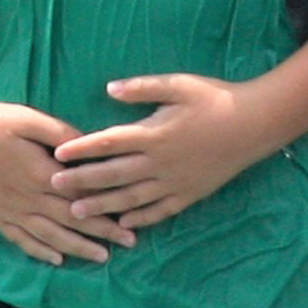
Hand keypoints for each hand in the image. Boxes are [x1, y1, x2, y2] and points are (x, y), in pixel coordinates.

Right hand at [0, 99, 138, 266]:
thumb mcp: (28, 119)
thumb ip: (60, 133)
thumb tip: (87, 146)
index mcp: (40, 174)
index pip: (81, 198)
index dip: (106, 210)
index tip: (130, 219)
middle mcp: (28, 198)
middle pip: (71, 221)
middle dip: (102, 234)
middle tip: (129, 243)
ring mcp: (11, 210)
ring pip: (49, 236)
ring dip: (77, 248)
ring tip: (101, 257)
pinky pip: (21, 240)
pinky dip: (39, 252)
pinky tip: (56, 259)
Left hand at [52, 74, 262, 229]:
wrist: (254, 123)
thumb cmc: (215, 98)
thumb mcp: (179, 84)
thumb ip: (143, 87)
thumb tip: (109, 88)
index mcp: (154, 132)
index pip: (109, 142)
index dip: (81, 148)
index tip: (57, 153)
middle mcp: (159, 161)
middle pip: (113, 174)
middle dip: (81, 181)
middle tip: (53, 187)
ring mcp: (174, 181)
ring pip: (131, 198)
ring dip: (102, 205)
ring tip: (78, 212)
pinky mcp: (189, 194)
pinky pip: (160, 211)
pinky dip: (140, 219)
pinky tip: (123, 224)